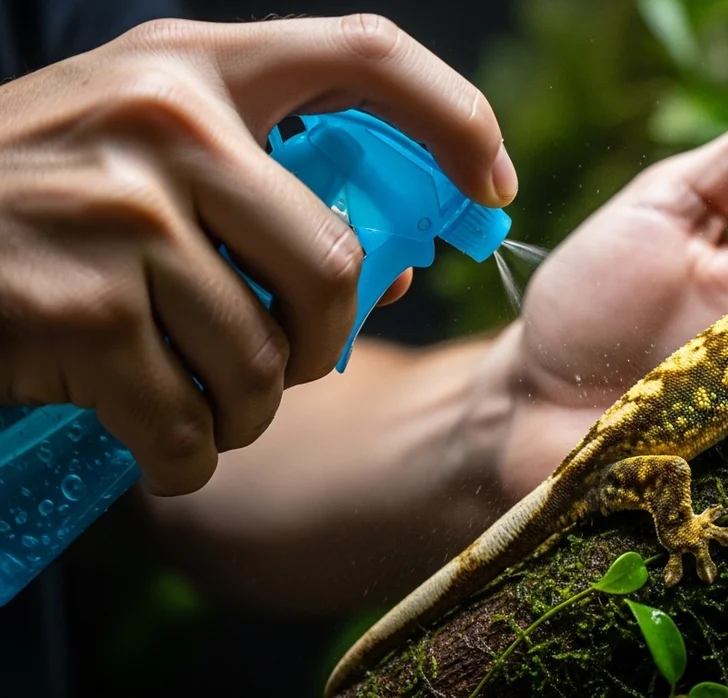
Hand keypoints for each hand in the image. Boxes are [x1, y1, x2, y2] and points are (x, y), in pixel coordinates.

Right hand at [0, 15, 516, 495]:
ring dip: (248, 409)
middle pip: (336, 263)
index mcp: (199, 68)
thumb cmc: (43, 192)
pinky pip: (189, 419)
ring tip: (207, 402)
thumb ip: (270, 182)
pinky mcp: (76, 310)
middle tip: (289, 362)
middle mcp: (167, 124)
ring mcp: (120, 216)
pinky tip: (168, 445)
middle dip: (324, 344)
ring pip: (265, 358)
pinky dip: (190, 456)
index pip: (367, 56)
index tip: (491, 189)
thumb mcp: (151, 142)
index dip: (455, 119)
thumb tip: (399, 264)